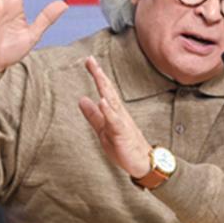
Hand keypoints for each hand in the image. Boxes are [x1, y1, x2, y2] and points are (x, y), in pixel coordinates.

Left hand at [78, 56, 151, 178]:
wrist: (142, 162)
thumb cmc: (124, 146)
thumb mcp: (103, 129)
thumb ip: (93, 115)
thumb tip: (81, 99)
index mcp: (114, 111)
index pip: (104, 89)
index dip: (97, 75)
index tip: (89, 60)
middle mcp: (119, 113)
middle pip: (108, 90)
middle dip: (99, 75)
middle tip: (91, 60)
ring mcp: (122, 122)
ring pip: (112, 101)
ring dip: (104, 87)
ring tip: (97, 74)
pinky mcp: (122, 133)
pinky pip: (114, 121)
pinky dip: (108, 110)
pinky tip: (102, 101)